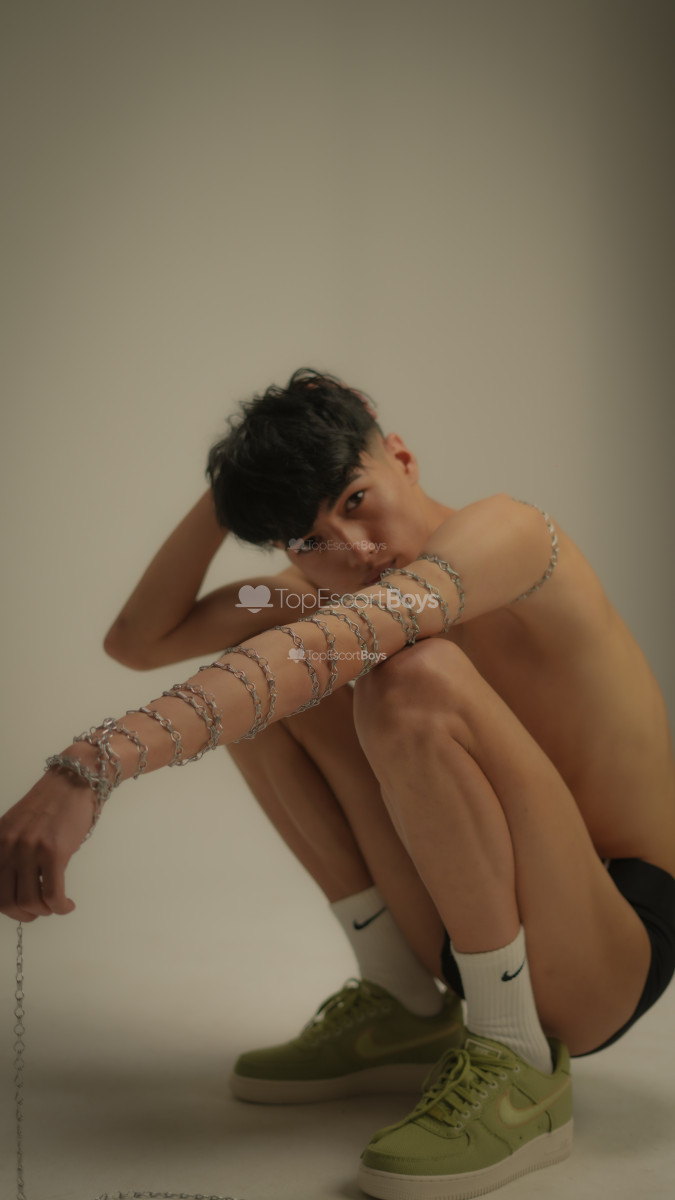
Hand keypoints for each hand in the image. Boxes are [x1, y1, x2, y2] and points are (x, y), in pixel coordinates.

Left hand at [0, 772, 96, 921]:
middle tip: (36, 912)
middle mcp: (8, 846)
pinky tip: (67, 904)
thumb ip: (10, 852)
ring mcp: (30, 850)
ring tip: (54, 905)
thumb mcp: (17, 826)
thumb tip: (13, 885)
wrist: (75, 780)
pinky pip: (52, 895)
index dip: (5, 906)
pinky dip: (60, 907)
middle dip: (22, 915)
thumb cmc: (51, 804)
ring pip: (29, 902)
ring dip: (43, 911)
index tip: (19, 907)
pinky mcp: (54, 852)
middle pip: (6, 902)